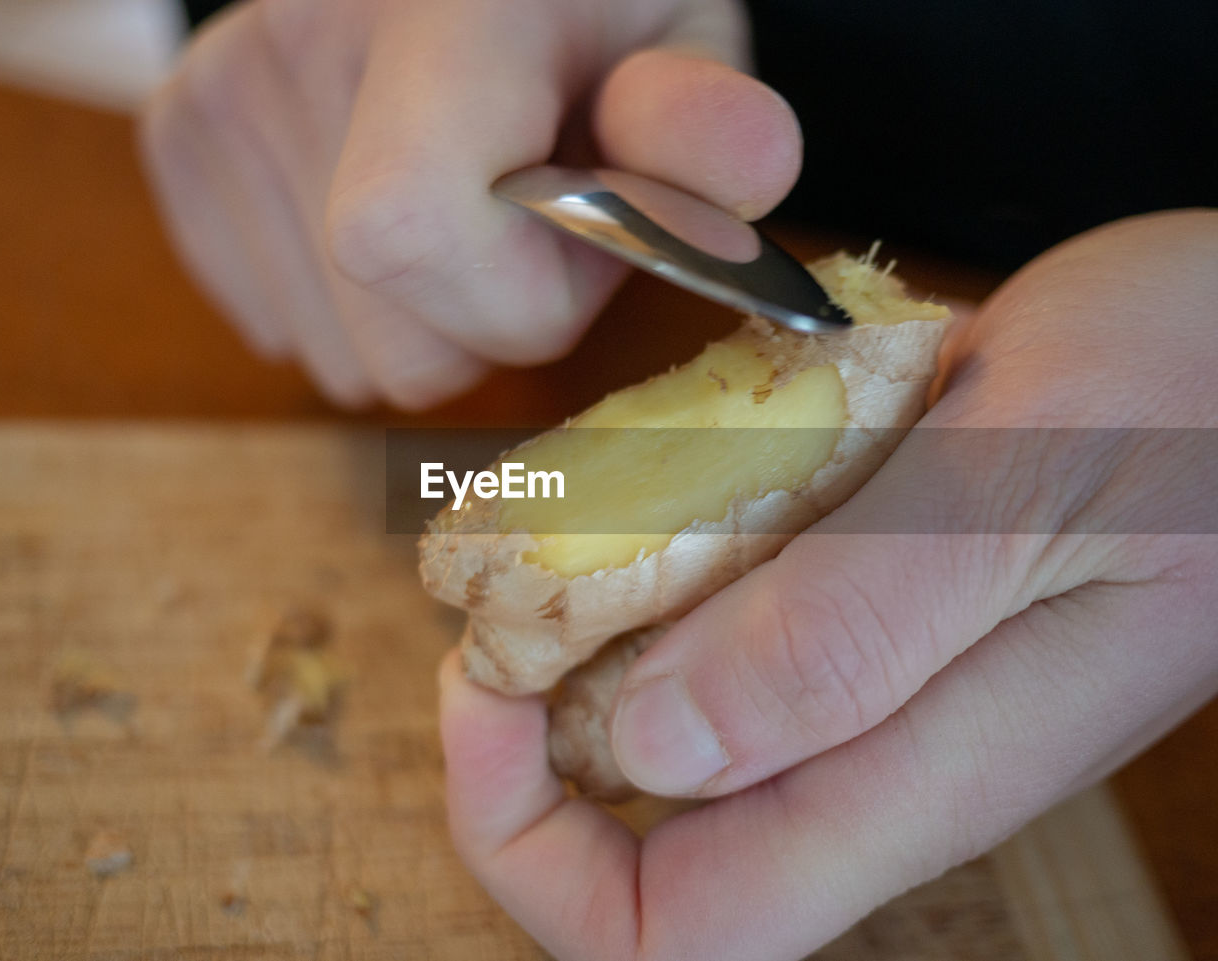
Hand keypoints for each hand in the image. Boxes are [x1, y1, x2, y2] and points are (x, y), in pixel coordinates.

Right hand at [139, 0, 799, 407]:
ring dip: (427, 319)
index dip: (519, 296)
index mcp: (440, 11)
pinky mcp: (177, 137)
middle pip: (394, 353)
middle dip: (491, 324)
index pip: (410, 235)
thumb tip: (745, 168)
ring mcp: (222, 95)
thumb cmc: (592, 6)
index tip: (581, 235)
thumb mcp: (684, 39)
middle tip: (529, 221)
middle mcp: (298, 43)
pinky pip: (286, 331)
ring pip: (343, 363)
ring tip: (459, 201)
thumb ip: (708, 121)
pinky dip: (357, 303)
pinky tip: (393, 201)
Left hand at [439, 209, 1217, 959]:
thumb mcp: (1020, 487)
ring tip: (560, 513)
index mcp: (915, 769)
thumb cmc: (1192, 391)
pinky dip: (657, 566)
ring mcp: (878, 682)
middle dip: (532, 734)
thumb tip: (657, 749)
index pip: (678, 930)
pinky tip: (650, 472)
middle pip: (648, 837)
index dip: (533, 847)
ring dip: (587, 638)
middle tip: (504, 583)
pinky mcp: (878, 609)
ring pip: (677, 726)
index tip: (487, 689)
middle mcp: (880, 754)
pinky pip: (730, 627)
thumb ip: (853, 633)